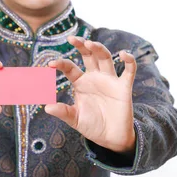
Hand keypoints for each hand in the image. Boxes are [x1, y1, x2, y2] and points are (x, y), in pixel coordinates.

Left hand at [45, 36, 136, 153]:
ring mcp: (109, 81)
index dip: (61, 64)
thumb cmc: (92, 126)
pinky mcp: (124, 87)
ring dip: (99, 49)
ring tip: (90, 44)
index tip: (50, 64)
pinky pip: (129, 71)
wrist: (111, 138)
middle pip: (88, 56)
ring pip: (105, 58)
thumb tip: (47, 107)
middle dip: (81, 46)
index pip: (70, 68)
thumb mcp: (75, 119)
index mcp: (81, 83)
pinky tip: (124, 54)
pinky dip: (129, 61)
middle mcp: (95, 78)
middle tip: (72, 39)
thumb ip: (63, 112)